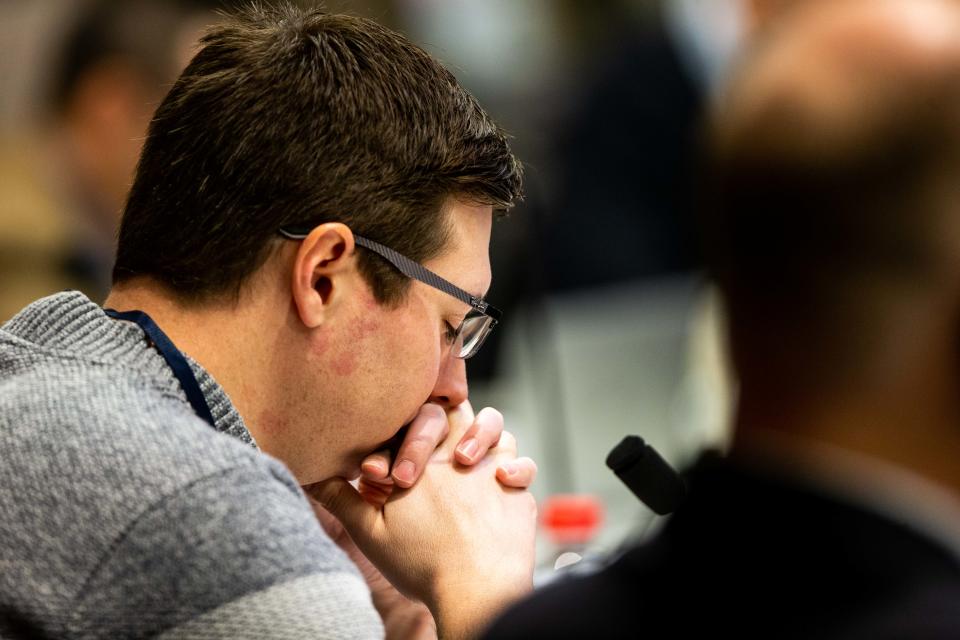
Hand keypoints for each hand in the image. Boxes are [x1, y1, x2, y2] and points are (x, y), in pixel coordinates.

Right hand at [307, 404, 537, 639]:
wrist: (477, 591)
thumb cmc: (423, 565)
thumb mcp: (371, 532)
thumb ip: (341, 499)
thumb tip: (310, 476)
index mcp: (423, 462)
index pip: (413, 418)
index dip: (403, 433)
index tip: (393, 470)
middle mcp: (460, 457)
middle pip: (454, 410)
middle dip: (441, 419)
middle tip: (432, 442)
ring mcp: (494, 471)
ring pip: (495, 427)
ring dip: (482, 433)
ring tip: (468, 455)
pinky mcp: (518, 493)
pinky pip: (523, 464)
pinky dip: (515, 467)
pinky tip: (501, 478)